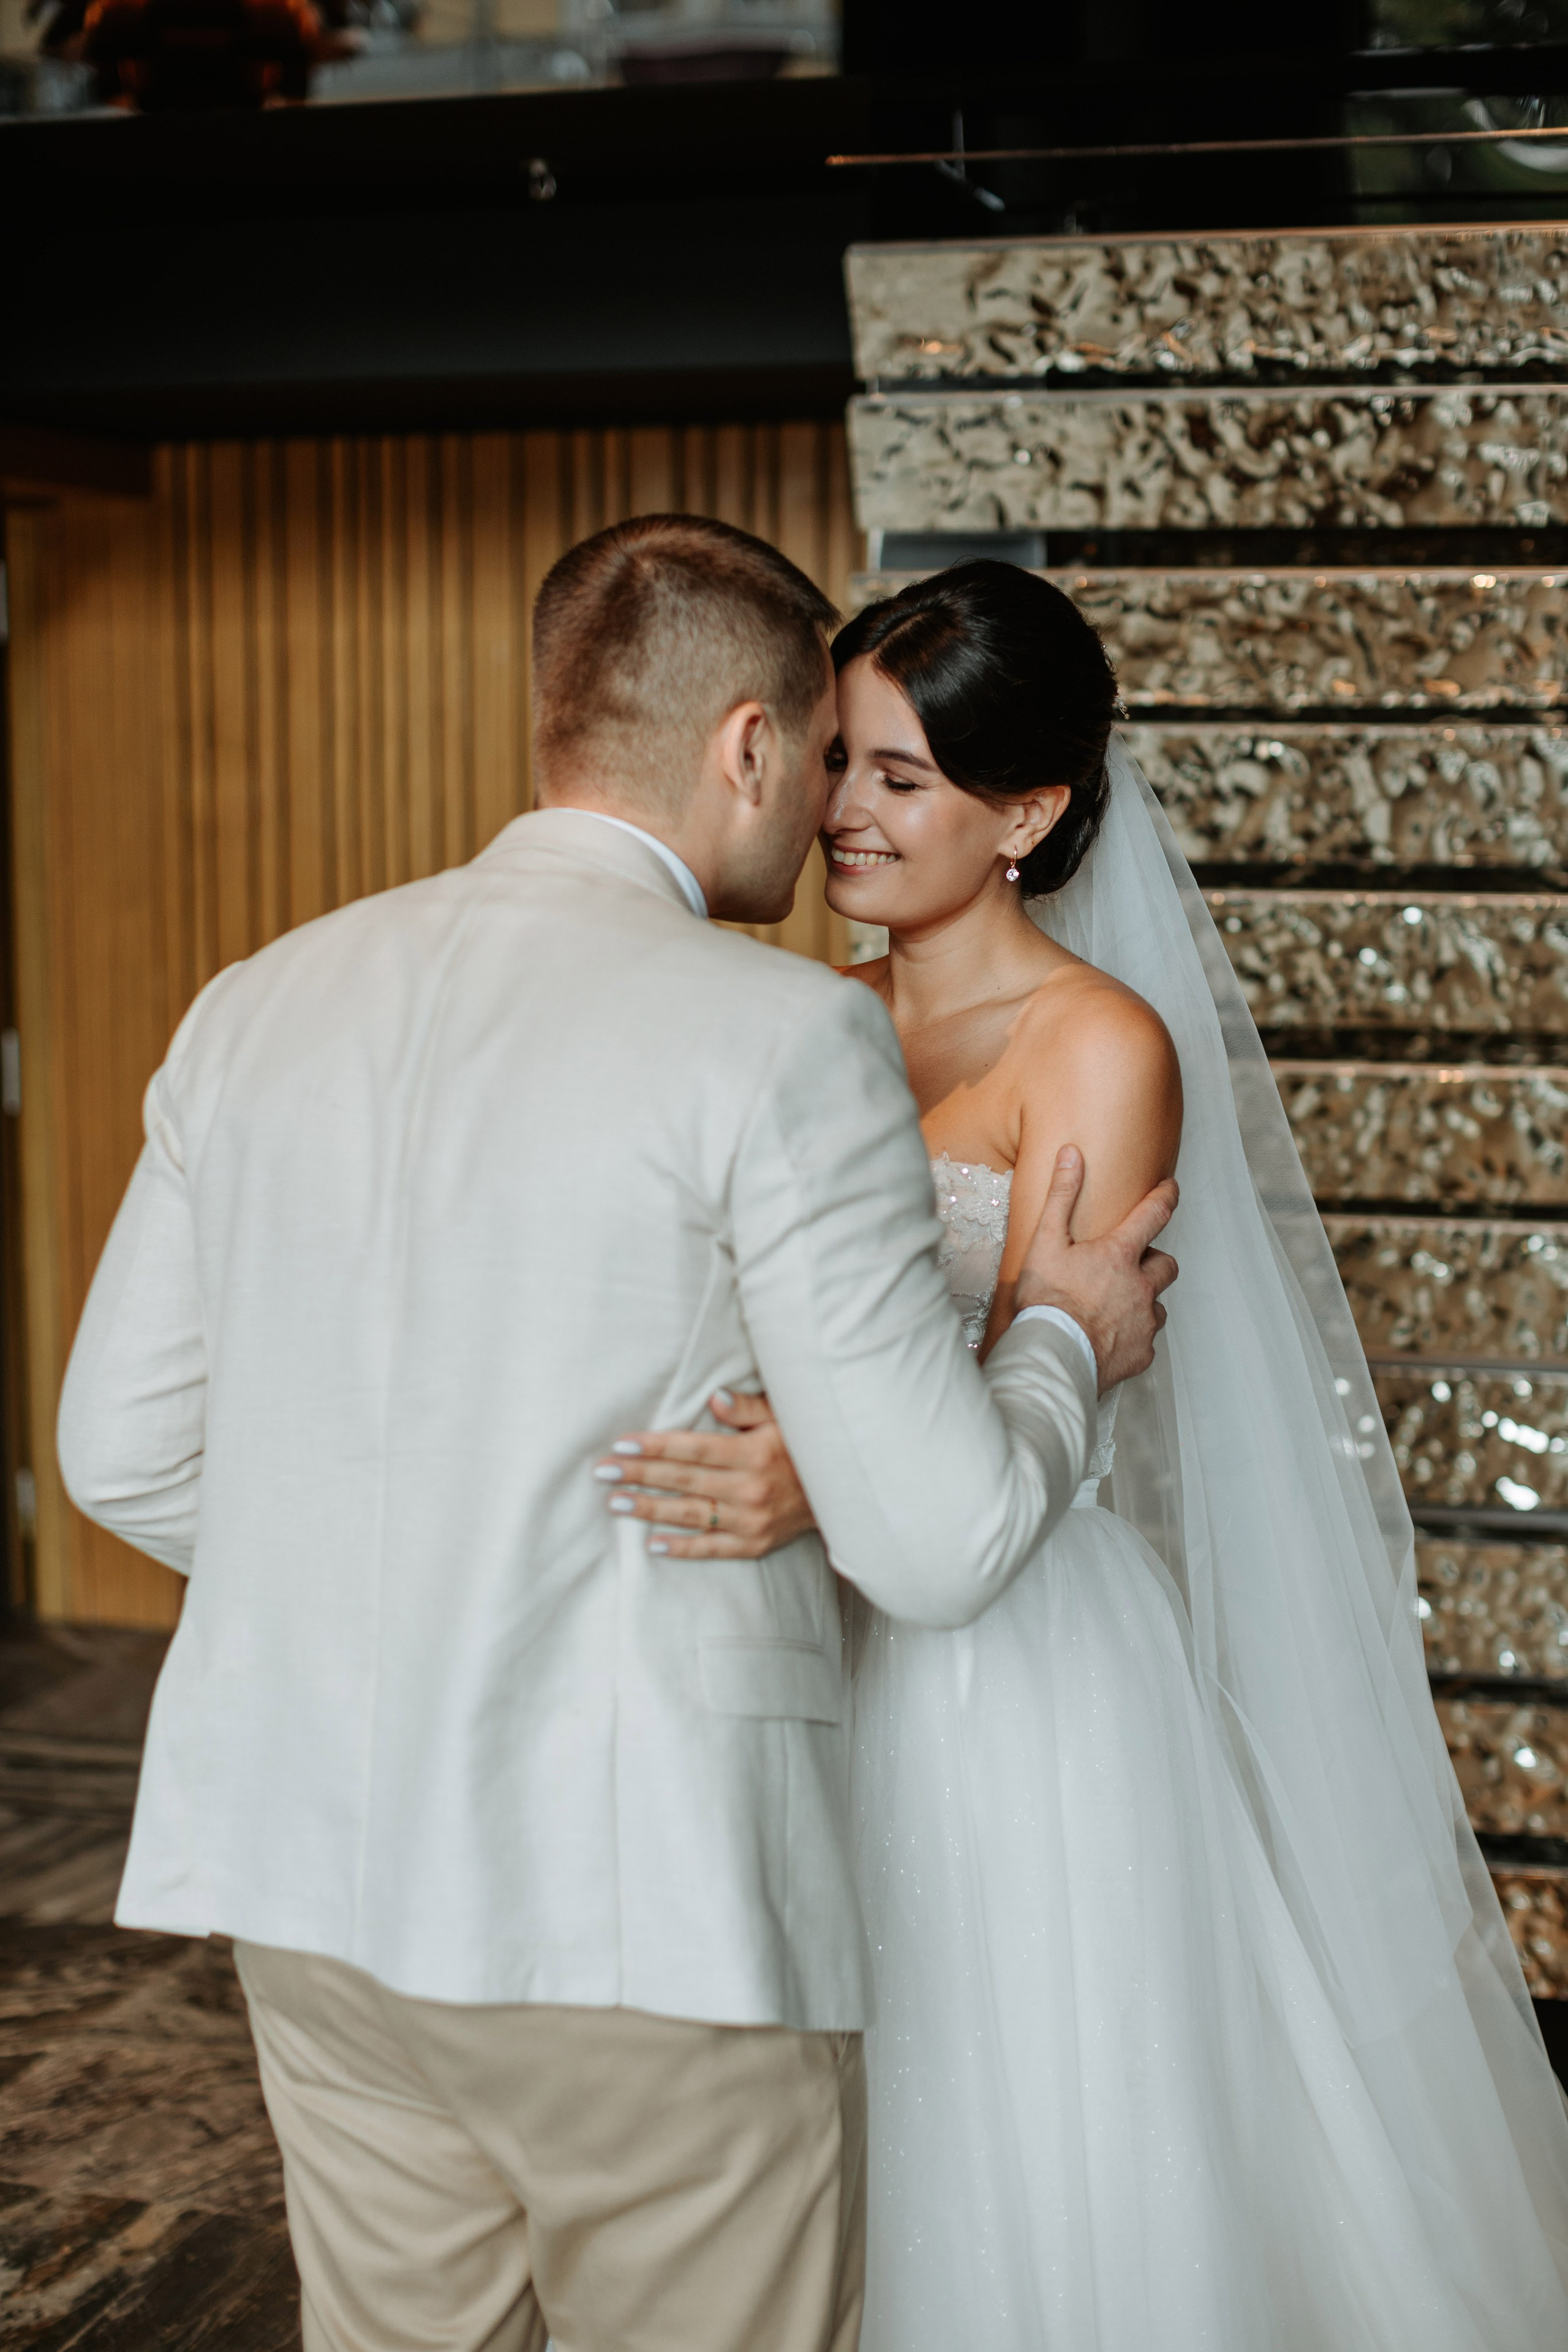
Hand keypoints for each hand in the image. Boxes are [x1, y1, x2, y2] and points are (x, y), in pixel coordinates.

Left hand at [593, 1390, 816, 1558]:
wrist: (845, 1494)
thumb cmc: (807, 1446)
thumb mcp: (786, 1417)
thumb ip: (748, 1407)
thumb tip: (714, 1396)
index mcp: (753, 1454)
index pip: (693, 1449)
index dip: (655, 1447)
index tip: (621, 1444)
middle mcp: (749, 1489)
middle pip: (683, 1480)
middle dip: (639, 1475)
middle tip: (602, 1472)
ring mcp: (751, 1521)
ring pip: (690, 1514)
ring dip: (649, 1509)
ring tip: (614, 1503)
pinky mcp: (755, 1544)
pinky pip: (711, 1548)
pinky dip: (681, 1547)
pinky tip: (651, 1543)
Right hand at [1014, 1145, 1177, 1392]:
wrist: (1051, 1357)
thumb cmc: (1045, 1300)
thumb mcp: (1046, 1241)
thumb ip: (1062, 1196)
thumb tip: (1072, 1154)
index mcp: (1120, 1255)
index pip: (1155, 1214)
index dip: (1166, 1197)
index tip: (1171, 1189)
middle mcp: (1141, 1286)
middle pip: (1166, 1264)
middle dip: (1153, 1260)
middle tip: (1129, 1265)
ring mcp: (1144, 1322)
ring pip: (1158, 1303)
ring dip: (1144, 1299)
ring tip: (1115, 1305)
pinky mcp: (1141, 1353)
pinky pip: (1146, 1339)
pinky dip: (1133, 1334)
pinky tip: (1109, 1337)